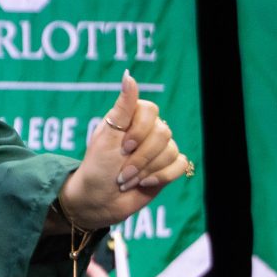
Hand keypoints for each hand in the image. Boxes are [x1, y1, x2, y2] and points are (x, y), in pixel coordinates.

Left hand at [58, 74, 190, 230]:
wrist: (96, 200)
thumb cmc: (96, 167)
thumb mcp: (107, 135)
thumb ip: (122, 106)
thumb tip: (129, 76)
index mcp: (131, 119)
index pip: (151, 111)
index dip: (140, 131)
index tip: (123, 147)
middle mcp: (147, 131)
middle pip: (163, 134)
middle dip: (140, 157)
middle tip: (121, 171)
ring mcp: (159, 149)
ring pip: (171, 150)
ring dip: (146, 169)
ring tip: (126, 179)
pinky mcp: (167, 167)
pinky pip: (180, 164)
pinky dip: (162, 176)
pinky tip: (145, 183)